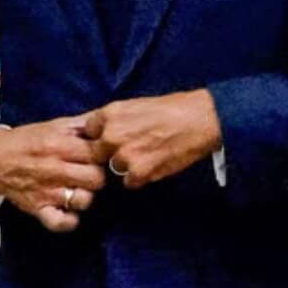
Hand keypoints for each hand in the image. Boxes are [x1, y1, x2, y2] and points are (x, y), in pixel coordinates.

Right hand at [0, 117, 108, 232]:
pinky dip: (69, 221)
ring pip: (84, 200)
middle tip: (91, 173)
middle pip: (97, 179)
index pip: (99, 153)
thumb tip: (109, 120)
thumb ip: (84, 123)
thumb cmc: (27, 141)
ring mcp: (47, 192)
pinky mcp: (38, 209)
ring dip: (86, 196)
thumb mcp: (55, 125)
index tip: (104, 156)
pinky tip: (70, 211)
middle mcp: (55, 169)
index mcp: (61, 145)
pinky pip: (60, 223)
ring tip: (80, 189)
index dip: (106, 155)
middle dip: (99, 176)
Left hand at [80, 89, 222, 188]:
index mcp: (110, 114)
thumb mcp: (136, 104)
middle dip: (109, 154)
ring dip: (126, 167)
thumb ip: (114, 118)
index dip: (99, 137)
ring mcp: (124, 155)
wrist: (200, 120)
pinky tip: (155, 164)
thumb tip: (94, 129)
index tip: (111, 139)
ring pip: (112, 169)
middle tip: (132, 149)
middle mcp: (112, 134)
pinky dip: (140, 178)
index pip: (87, 132)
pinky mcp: (139, 172)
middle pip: (95, 154)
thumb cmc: (173, 109)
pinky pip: (129, 182)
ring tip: (148, 155)